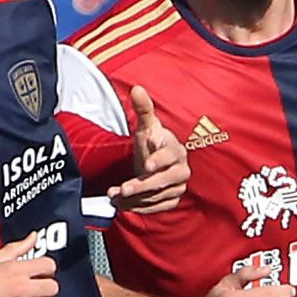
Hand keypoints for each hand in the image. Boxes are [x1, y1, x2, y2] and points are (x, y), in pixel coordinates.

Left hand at [109, 86, 189, 213]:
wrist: (158, 163)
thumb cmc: (153, 143)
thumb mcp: (147, 126)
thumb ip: (143, 109)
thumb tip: (137, 88)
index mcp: (175, 149)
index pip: (169, 155)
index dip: (159, 160)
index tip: (146, 164)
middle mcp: (181, 169)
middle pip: (164, 180)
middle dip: (143, 185)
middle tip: (123, 189)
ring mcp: (178, 186)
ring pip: (158, 196)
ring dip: (136, 199)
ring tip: (115, 197)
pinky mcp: (173, 200)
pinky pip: (158, 208)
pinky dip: (141, 208)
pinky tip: (124, 205)